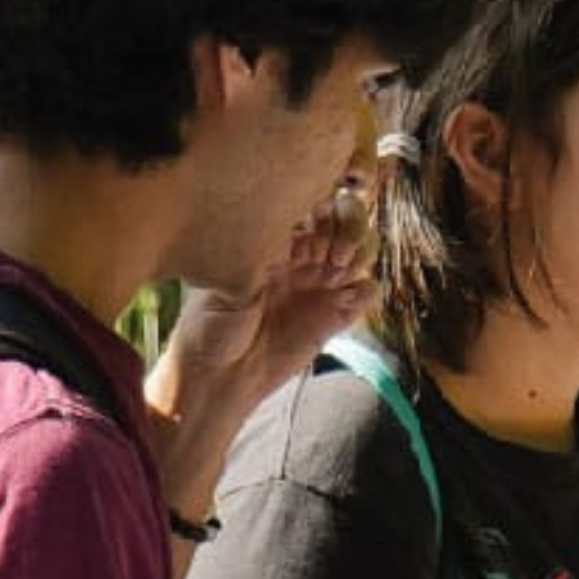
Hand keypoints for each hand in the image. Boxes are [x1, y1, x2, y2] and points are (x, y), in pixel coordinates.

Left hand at [154, 203, 376, 465]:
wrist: (219, 375)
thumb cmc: (211, 324)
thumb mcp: (230, 280)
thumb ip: (265, 251)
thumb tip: (297, 226)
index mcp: (274, 237)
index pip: (314, 202)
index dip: (325, 205)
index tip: (314, 225)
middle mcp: (302, 255)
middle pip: (347, 218)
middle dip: (350, 225)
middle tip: (332, 254)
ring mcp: (320, 283)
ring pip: (363, 250)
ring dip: (361, 254)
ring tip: (337, 275)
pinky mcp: (335, 315)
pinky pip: (368, 291)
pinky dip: (365, 291)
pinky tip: (343, 302)